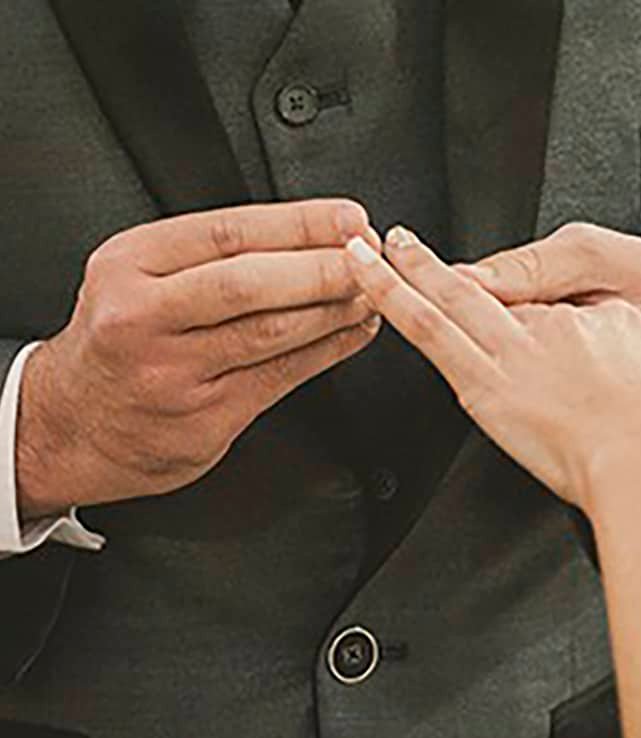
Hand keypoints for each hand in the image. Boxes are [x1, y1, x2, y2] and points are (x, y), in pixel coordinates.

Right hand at [17, 199, 382, 517]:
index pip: (227, 232)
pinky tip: (354, 333)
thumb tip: (315, 231)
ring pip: (271, 333)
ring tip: (372, 293)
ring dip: (335, 310)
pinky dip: (328, 351)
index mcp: (129, 265)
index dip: (300, 224)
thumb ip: (210, 254)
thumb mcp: (139, 275)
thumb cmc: (122, 340)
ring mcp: (173, 372)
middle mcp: (143, 316)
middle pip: (251, 283)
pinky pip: (281, 376)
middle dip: (325, 268)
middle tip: (372, 259)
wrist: (75, 422)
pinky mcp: (204, 418)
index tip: (350, 219)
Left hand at [344, 226, 640, 511]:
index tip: (485, 283)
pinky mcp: (489, 392)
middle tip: (394, 238)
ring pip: (446, 303)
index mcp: (602, 320)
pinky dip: (395, 303)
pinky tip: (369, 285)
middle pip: (486, 286)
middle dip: (433, 263)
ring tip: (362, 250)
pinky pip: (432, 336)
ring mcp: (515, 357)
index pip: (544, 296)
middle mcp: (552, 330)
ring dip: (399, 273)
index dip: (509, 289)